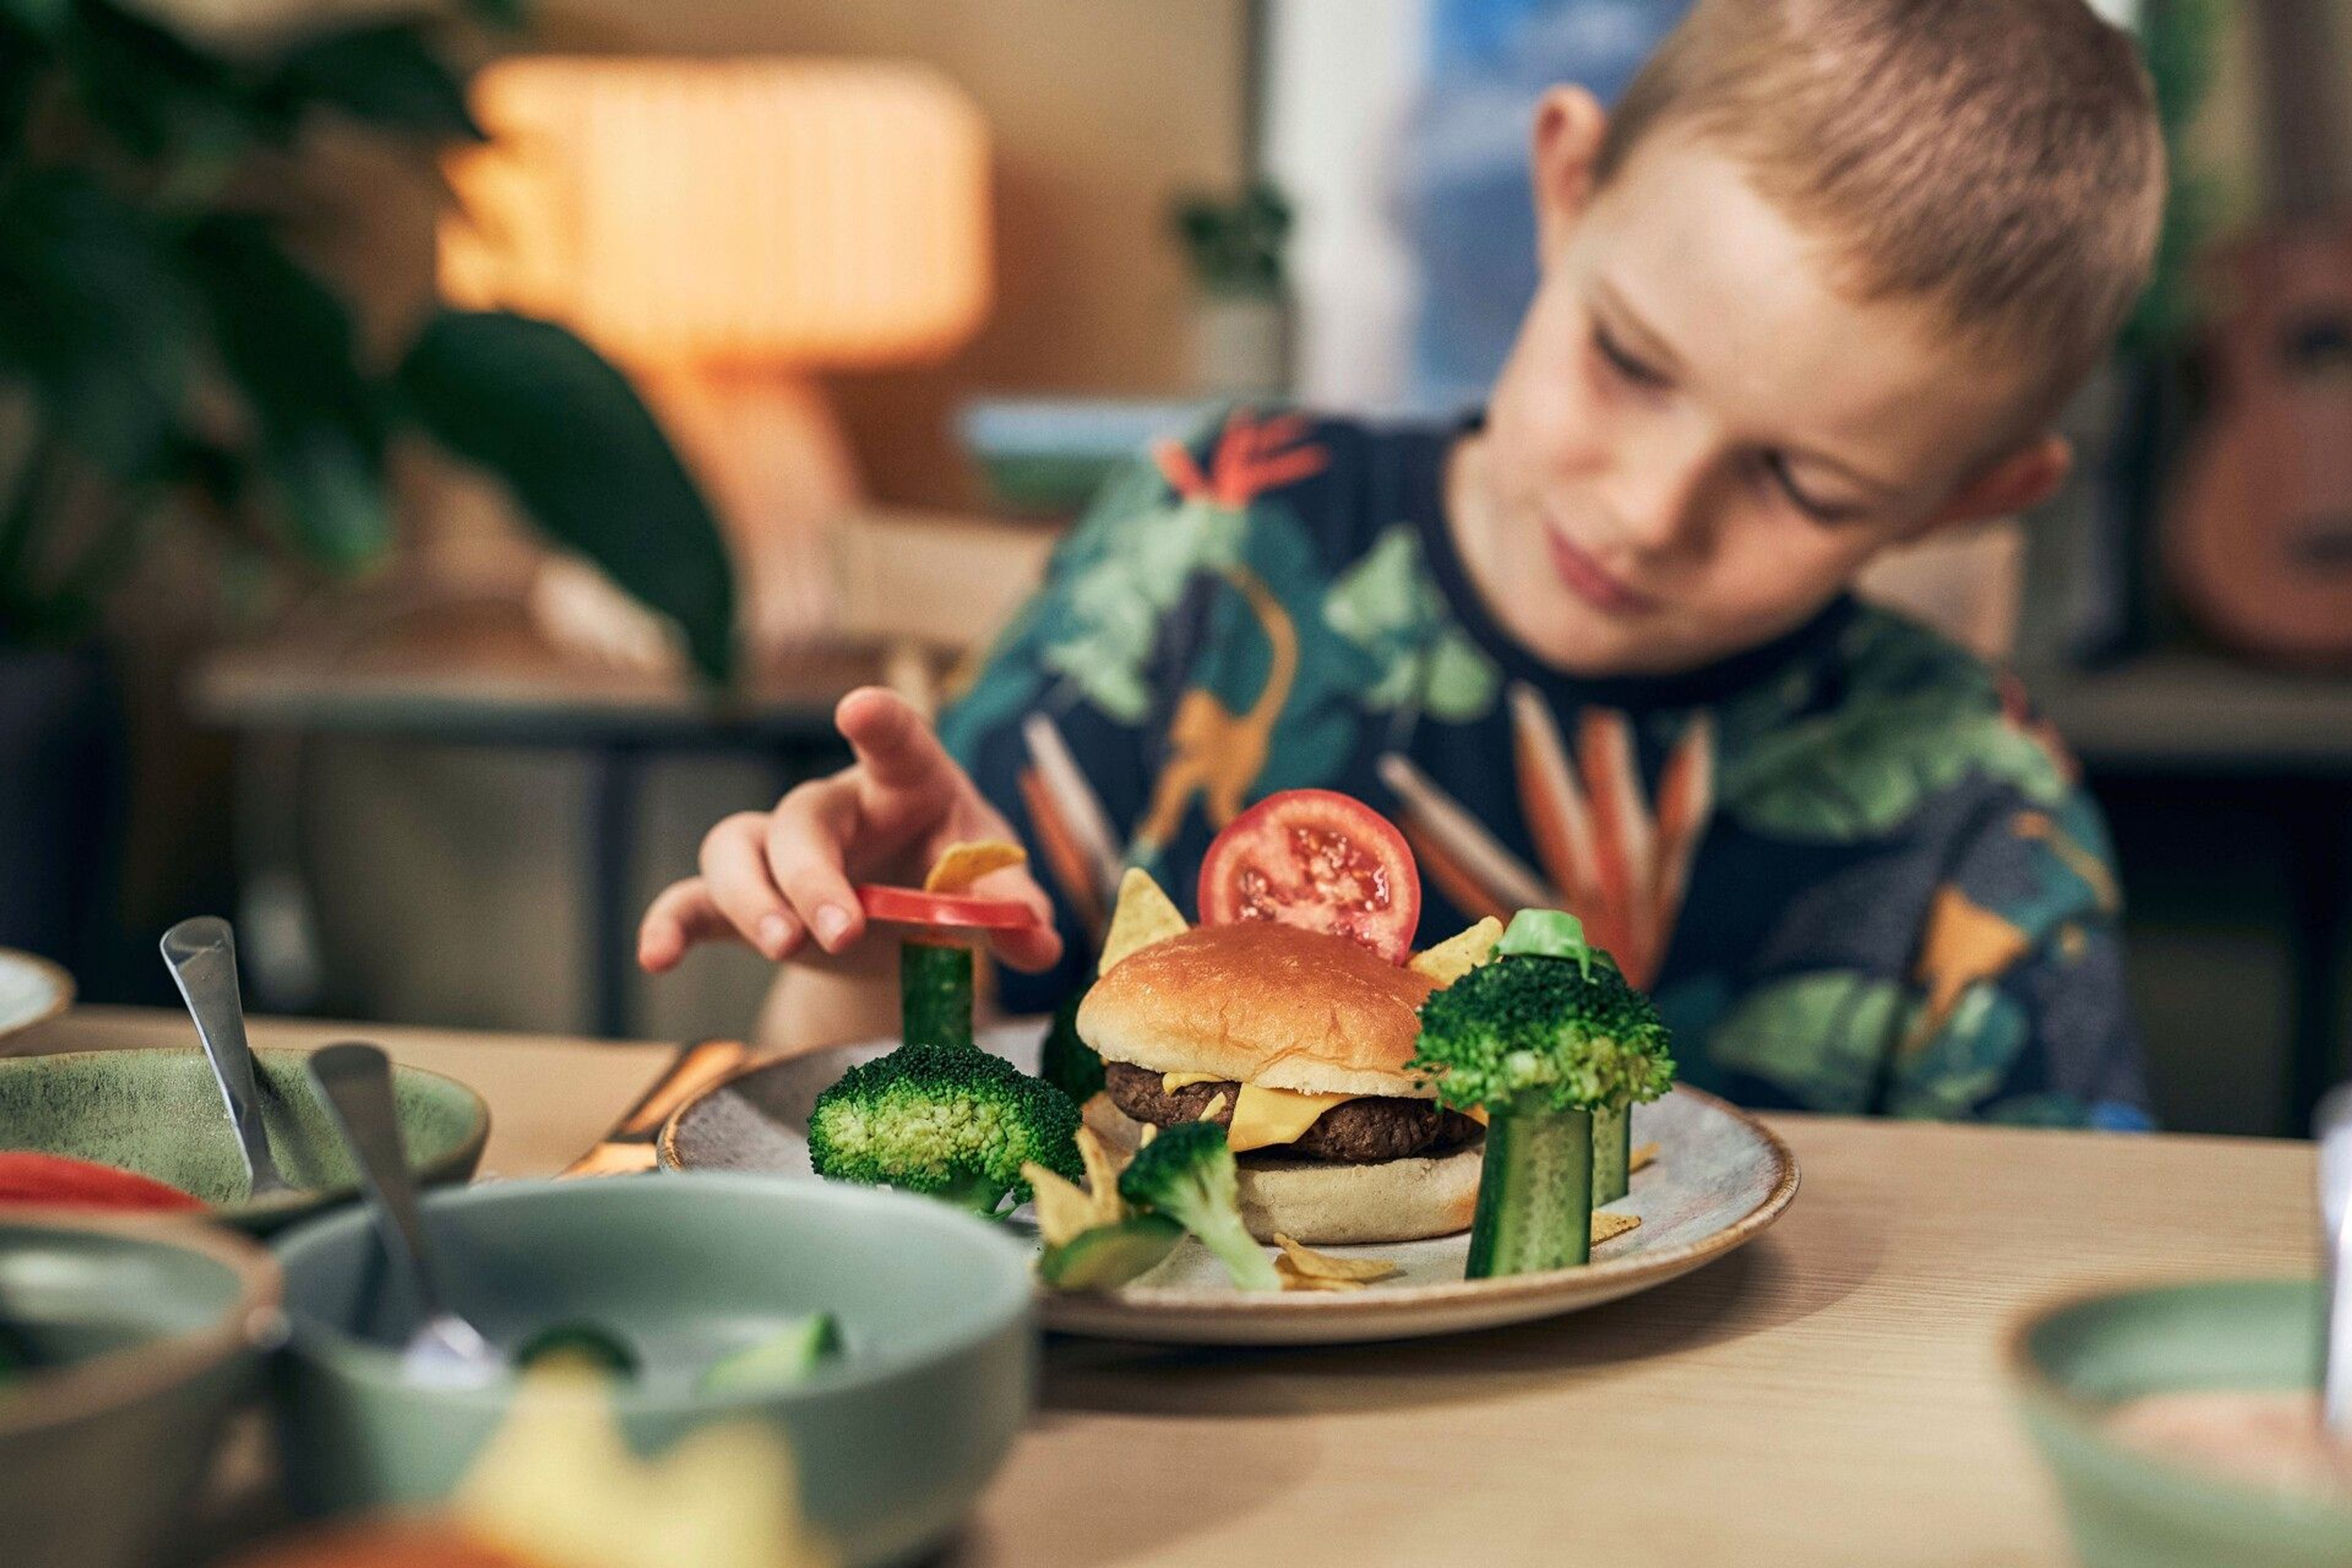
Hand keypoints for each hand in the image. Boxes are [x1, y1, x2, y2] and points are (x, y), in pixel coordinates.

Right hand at [637, 687, 1062, 973]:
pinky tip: (656, 958)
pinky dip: (670, 925)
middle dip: (813, 876)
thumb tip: (1043, 942)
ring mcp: (781, 849)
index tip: (858, 709)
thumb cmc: (957, 876)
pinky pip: (693, 900)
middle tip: (839, 932)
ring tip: (784, 946)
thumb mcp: (996, 890)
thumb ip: (1018, 912)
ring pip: (735, 847)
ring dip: (752, 899)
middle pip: (802, 818)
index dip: (879, 722)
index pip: (894, 741)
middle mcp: (835, 806)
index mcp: (906, 782)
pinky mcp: (748, 899)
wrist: (916, 918)